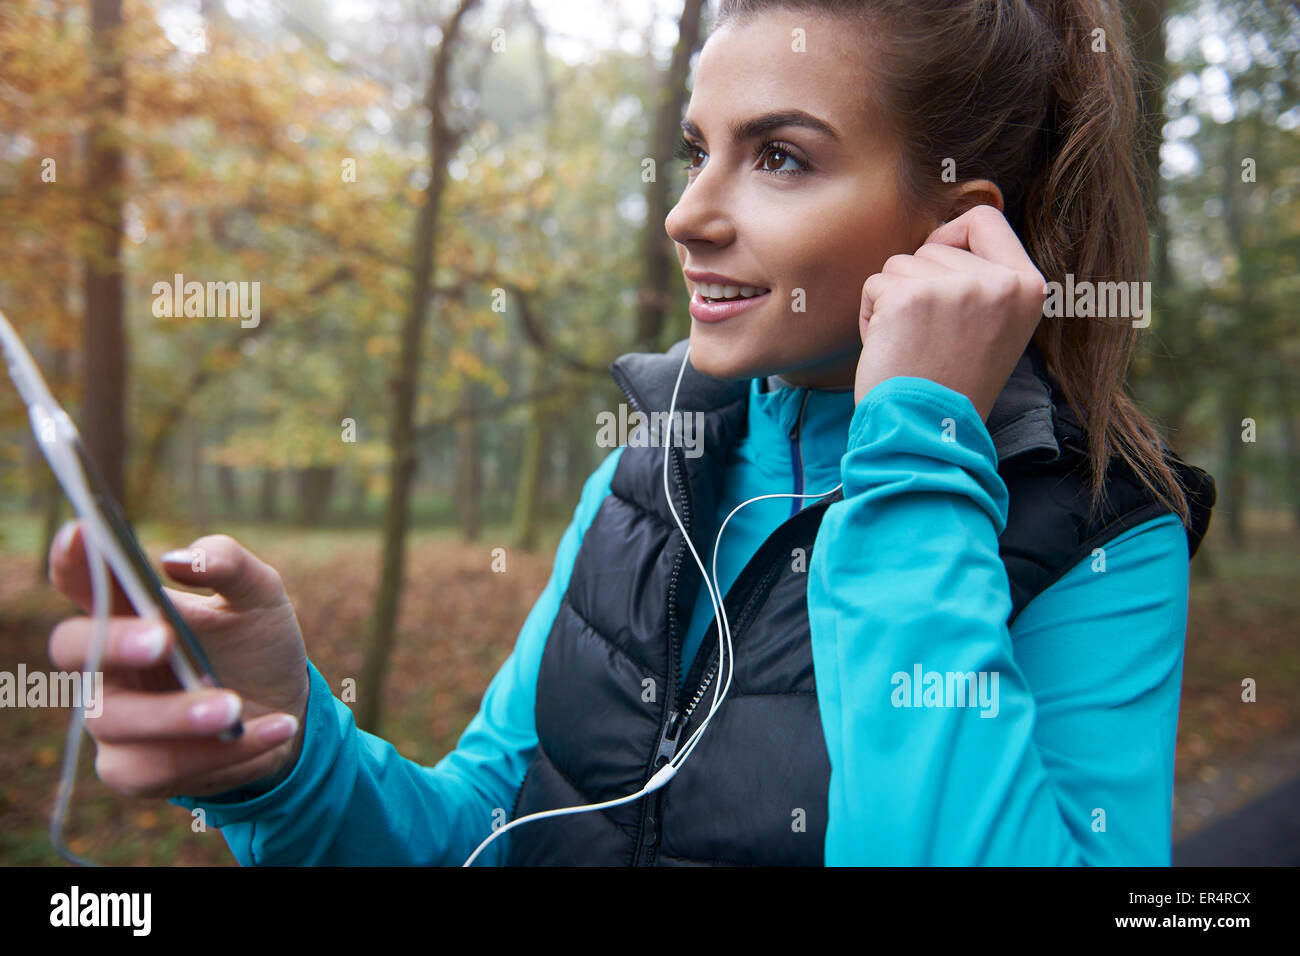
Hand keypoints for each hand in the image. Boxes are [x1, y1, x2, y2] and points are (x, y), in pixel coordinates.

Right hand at [47, 522, 309, 798]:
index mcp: (128, 609)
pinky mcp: (133, 768)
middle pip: (75, 649)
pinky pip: (160, 769)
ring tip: (235, 709)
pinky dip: (221, 754)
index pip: (80, 579)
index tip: (85, 533)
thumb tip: (178, 561)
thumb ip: (229, 564)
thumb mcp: (260, 596)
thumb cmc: (258, 643)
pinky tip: (274, 730)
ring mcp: (114, 717)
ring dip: (178, 715)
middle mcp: (107, 662)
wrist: (286, 708)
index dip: (73, 559)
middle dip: (115, 643)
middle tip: (164, 640)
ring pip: (118, 721)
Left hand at [853, 205, 1046, 419]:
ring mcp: (955, 287)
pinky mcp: (910, 297)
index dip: (952, 235)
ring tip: (912, 345)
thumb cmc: (952, 386)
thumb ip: (984, 281)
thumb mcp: (995, 327)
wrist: (930, 434)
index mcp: (1028, 287)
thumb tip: (943, 234)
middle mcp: (998, 283)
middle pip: (934, 246)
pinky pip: (875, 284)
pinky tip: (890, 349)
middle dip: (918, 284)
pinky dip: (871, 315)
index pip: (986, 219)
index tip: (938, 267)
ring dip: (893, 301)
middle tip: (928, 336)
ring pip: (901, 264)